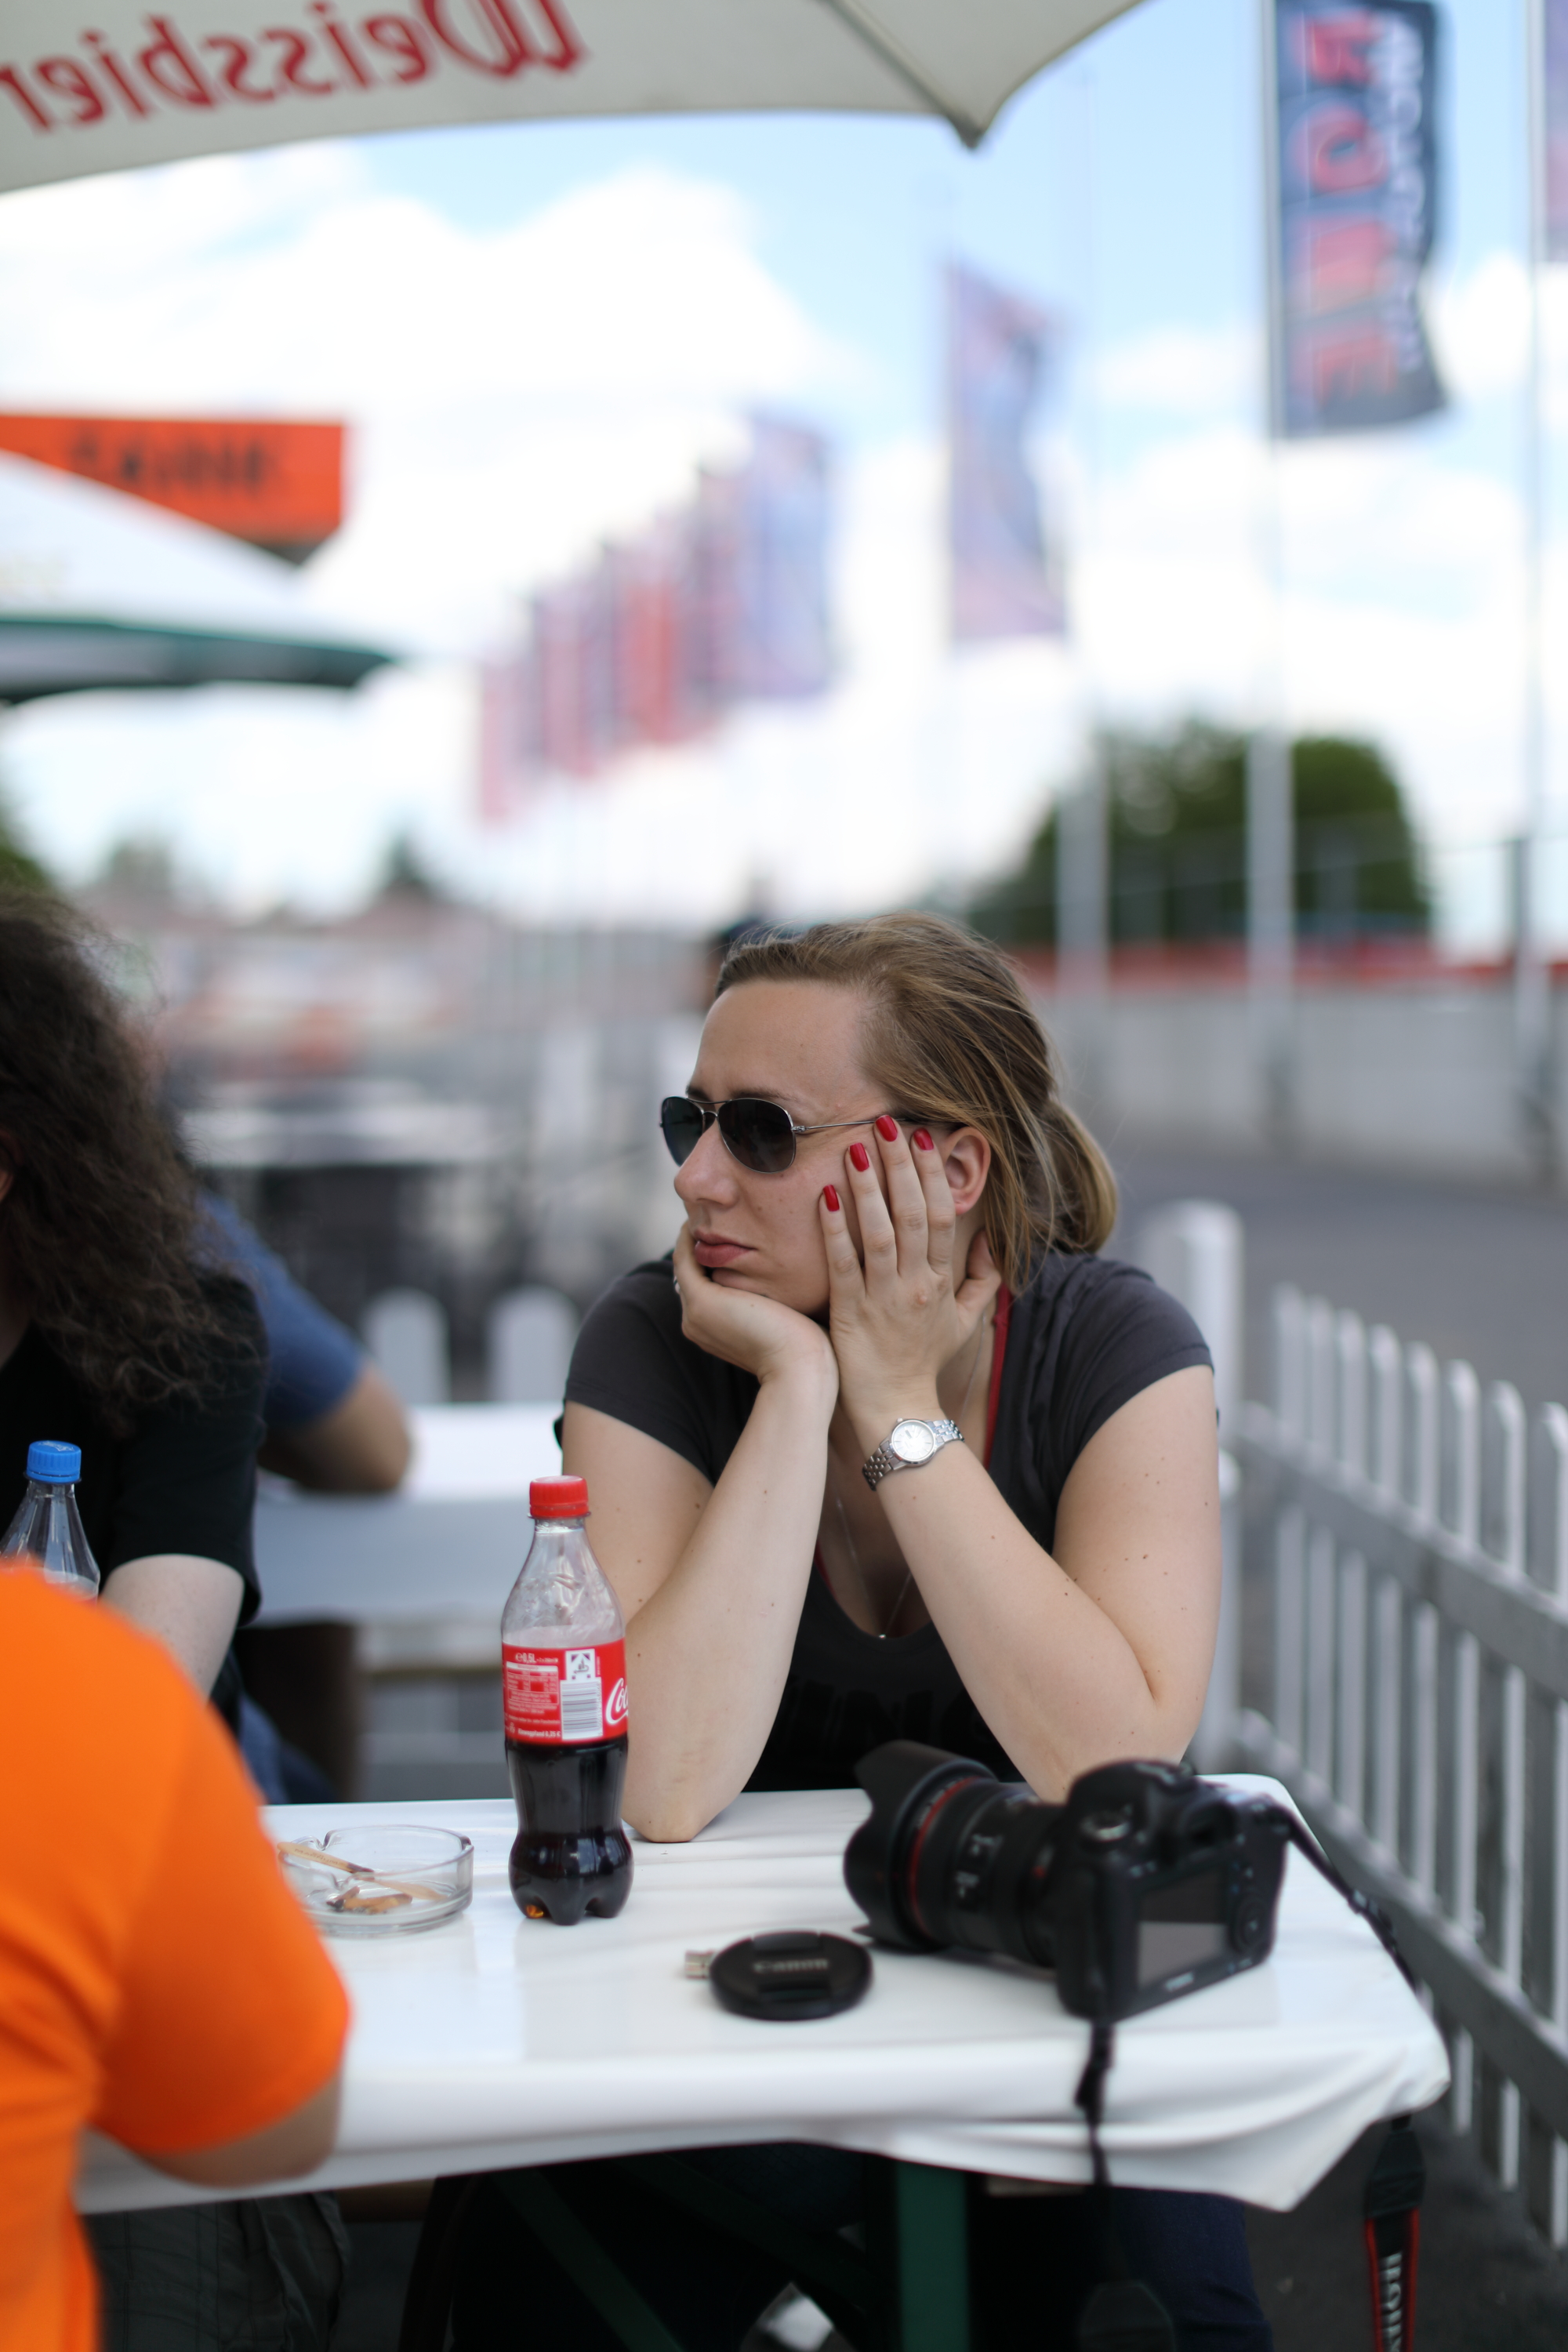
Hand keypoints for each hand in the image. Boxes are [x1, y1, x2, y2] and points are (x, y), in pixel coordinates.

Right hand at [671, 1224, 837, 1397]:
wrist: (801, 1371)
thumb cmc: (810, 1349)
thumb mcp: (792, 1317)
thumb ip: (782, 1298)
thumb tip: (801, 1275)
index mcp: (716, 1330)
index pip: (709, 1284)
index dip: (717, 1256)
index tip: (734, 1227)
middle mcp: (697, 1323)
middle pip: (695, 1273)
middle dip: (705, 1242)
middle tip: (719, 1209)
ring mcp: (695, 1314)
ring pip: (688, 1263)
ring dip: (697, 1234)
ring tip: (710, 1205)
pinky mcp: (700, 1301)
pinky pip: (686, 1257)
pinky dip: (690, 1235)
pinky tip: (708, 1213)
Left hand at [821, 1119, 1000, 1452]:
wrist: (897, 1410)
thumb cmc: (925, 1362)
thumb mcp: (965, 1322)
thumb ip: (983, 1281)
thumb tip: (990, 1243)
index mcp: (941, 1280)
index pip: (942, 1216)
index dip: (932, 1174)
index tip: (921, 1138)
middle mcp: (916, 1284)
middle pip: (914, 1214)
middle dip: (901, 1166)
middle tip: (887, 1124)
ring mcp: (883, 1297)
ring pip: (880, 1233)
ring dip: (869, 1188)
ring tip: (857, 1148)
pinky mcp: (850, 1312)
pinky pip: (843, 1263)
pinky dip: (836, 1229)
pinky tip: (827, 1196)